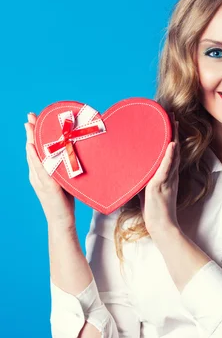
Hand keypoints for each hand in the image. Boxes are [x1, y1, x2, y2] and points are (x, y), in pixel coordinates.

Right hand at [25, 112, 75, 228]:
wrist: (63, 221)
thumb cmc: (66, 201)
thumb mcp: (65, 179)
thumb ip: (64, 167)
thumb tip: (75, 151)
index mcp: (41, 172)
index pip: (36, 150)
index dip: (34, 135)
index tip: (34, 119)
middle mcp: (37, 175)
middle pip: (31, 150)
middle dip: (30, 132)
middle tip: (29, 116)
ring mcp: (40, 180)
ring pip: (33, 157)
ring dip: (31, 140)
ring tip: (29, 126)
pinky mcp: (47, 187)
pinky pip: (40, 170)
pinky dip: (35, 158)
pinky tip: (33, 148)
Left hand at [138, 113, 180, 238]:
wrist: (160, 224)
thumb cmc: (154, 210)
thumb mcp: (145, 190)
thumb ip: (142, 178)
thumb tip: (131, 171)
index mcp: (167, 175)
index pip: (170, 153)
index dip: (171, 138)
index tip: (170, 124)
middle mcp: (169, 174)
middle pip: (173, 149)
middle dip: (173, 132)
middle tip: (172, 116)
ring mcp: (167, 179)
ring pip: (172, 155)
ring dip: (173, 138)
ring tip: (173, 123)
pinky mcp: (161, 184)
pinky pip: (167, 168)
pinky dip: (169, 156)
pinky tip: (171, 145)